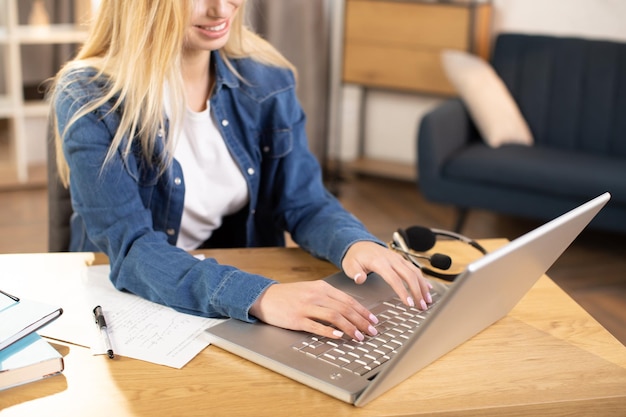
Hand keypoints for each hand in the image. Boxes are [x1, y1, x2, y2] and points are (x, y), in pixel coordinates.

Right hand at [249, 281, 378, 340]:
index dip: (363, 311)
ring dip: (350, 328)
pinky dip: (330, 331)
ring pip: (334, 317)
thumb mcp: (310, 290)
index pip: (348, 299)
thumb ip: (328, 297)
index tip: (373, 320)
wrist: (265, 297)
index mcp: (321, 287)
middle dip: (361, 321)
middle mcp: (316, 295)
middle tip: (371, 331)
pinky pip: (317, 326)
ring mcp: (306, 307)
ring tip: (359, 336)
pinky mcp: (297, 319)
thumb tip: (349, 309)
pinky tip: (339, 336)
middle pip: (344, 308)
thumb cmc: (289, 295)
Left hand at [341, 241, 432, 309]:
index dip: (403, 291)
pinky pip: (415, 269)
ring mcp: (398, 258)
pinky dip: (423, 279)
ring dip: (423, 286)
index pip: (394, 278)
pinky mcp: (401, 260)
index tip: (409, 303)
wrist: (359, 244)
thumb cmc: (355, 257)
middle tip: (422, 306)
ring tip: (428, 300)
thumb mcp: (349, 265)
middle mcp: (391, 259)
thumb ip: (355, 273)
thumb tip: (360, 279)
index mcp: (379, 262)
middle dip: (418, 291)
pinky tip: (429, 288)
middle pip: (409, 275)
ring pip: (415, 272)